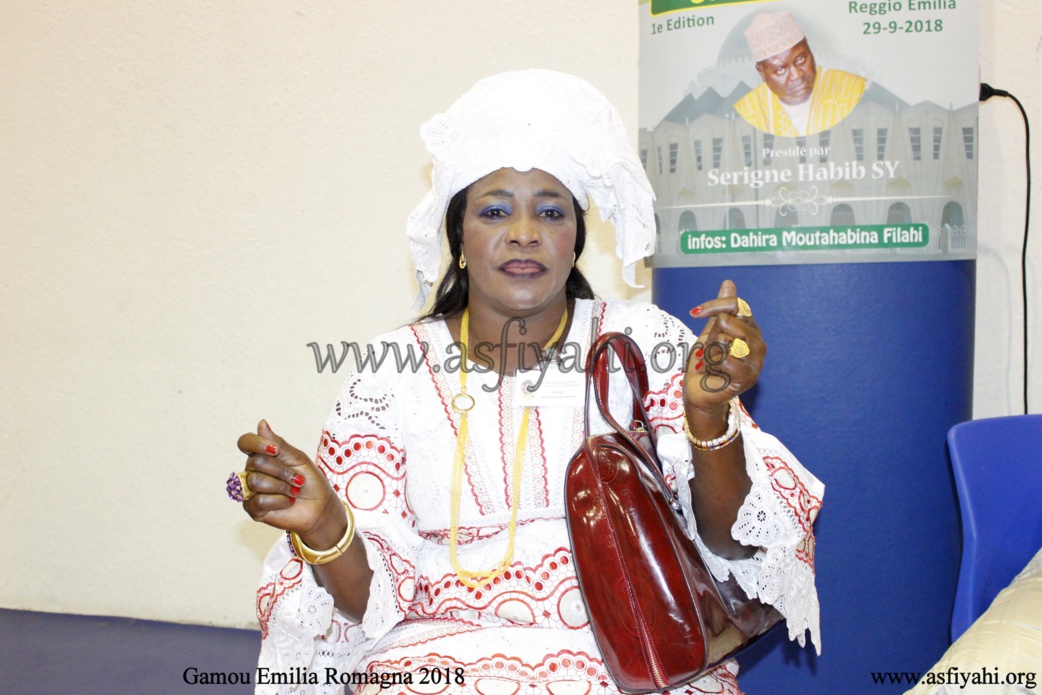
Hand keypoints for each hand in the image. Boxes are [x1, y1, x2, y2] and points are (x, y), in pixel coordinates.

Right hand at [235, 420, 342, 538]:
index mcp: (262, 455)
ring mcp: (251, 490)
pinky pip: (259, 501)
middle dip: (282, 471)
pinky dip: (279, 501)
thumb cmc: (310, 481)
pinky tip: (287, 502)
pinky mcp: (253, 509)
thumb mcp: (298, 459)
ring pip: (256, 481)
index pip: (245, 442)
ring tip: (294, 491)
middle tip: (298, 479)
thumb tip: (261, 423)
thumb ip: (279, 444)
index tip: (275, 450)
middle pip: (256, 463)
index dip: (256, 444)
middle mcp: (252, 471)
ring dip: (282, 487)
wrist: (320, 506)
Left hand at [684, 280, 765, 422]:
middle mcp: (758, 343)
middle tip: (710, 351)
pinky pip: (725, 358)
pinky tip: (716, 372)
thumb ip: (721, 310)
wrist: (699, 393)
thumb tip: (729, 283)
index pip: (737, 305)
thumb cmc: (706, 363)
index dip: (714, 306)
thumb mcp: (712, 331)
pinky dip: (713, 365)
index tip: (694, 313)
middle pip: (728, 321)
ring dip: (711, 351)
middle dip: (711, 335)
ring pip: (725, 340)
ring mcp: (756, 361)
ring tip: (713, 362)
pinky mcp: (749, 377)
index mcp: (751, 329)